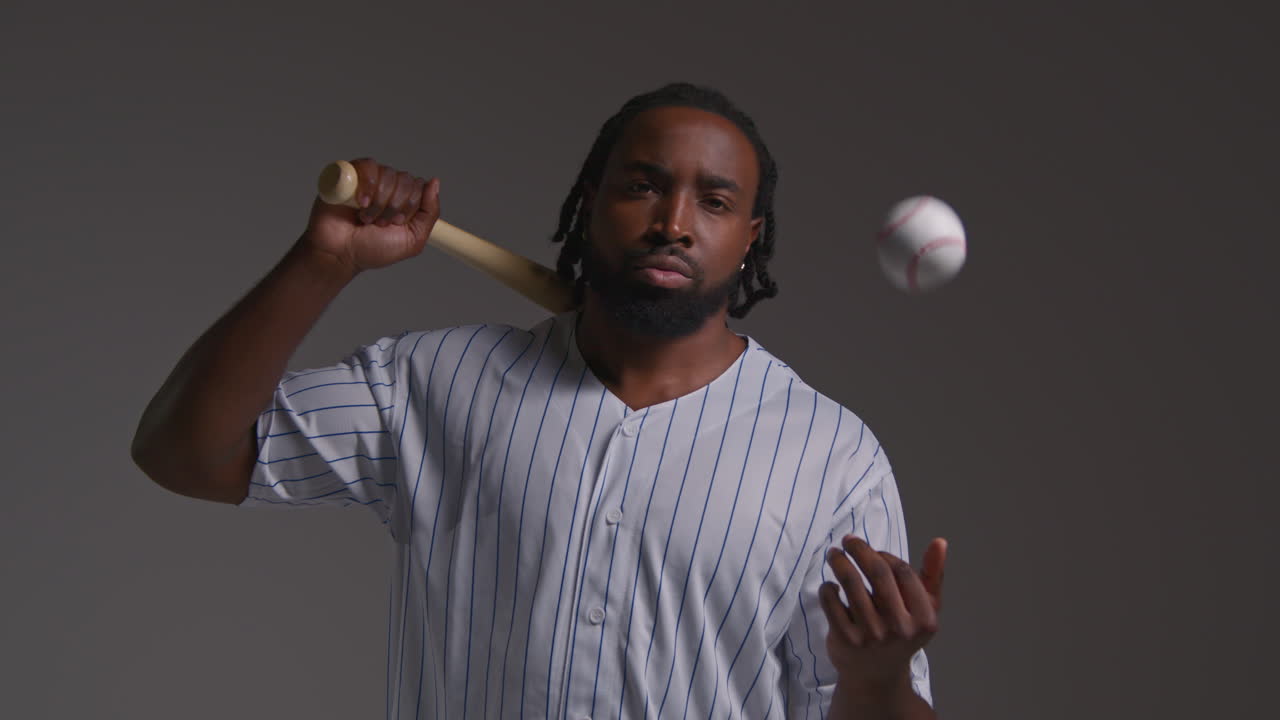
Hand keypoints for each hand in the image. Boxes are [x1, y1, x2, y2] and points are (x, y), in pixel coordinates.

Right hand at [302, 157, 440, 273]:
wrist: (339, 253)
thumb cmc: (372, 249)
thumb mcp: (413, 239)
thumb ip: (430, 213)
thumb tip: (435, 182)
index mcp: (404, 200)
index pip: (419, 187)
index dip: (410, 205)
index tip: (396, 223)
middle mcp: (388, 187)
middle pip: (405, 179)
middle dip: (394, 206)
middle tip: (380, 223)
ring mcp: (369, 179)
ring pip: (388, 174)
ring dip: (379, 201)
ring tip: (366, 218)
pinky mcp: (350, 174)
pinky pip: (367, 165)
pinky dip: (367, 185)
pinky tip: (360, 202)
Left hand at [820, 535, 945, 697]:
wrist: (876, 676)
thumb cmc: (901, 632)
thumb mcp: (925, 609)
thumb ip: (933, 575)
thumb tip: (940, 542)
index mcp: (924, 620)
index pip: (903, 571)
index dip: (884, 555)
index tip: (873, 551)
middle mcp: (899, 629)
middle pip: (877, 573)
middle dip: (859, 549)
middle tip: (848, 540)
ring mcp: (871, 636)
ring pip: (850, 582)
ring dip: (838, 561)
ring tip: (834, 555)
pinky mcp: (846, 640)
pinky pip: (831, 601)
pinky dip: (827, 587)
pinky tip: (830, 586)